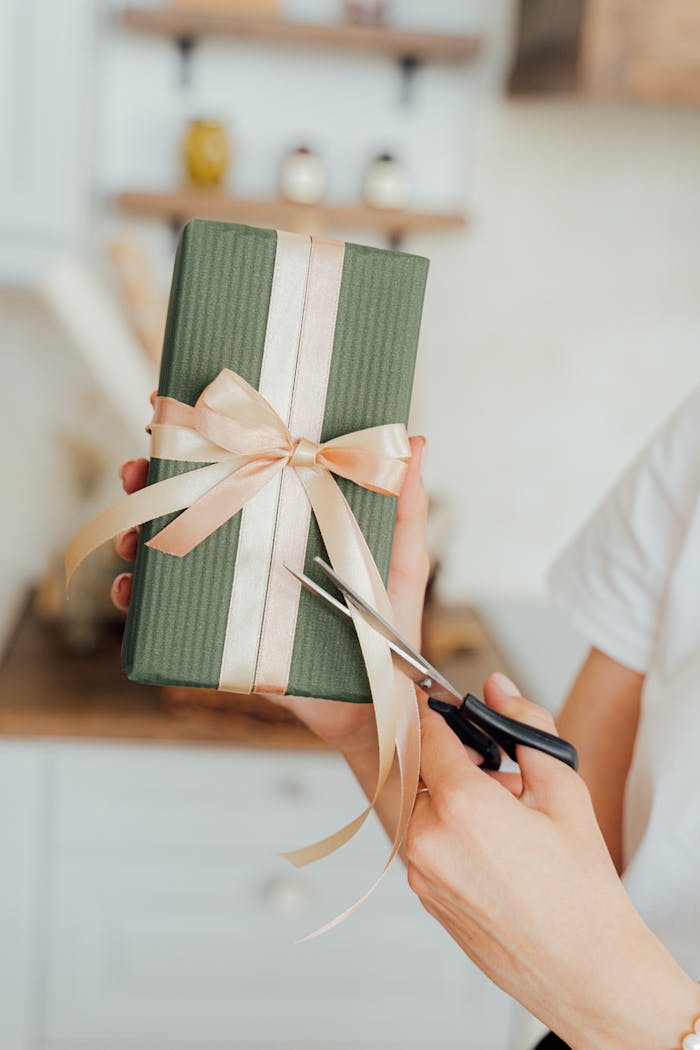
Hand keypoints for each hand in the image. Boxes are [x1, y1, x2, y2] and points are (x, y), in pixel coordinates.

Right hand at [111, 433, 429, 755]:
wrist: (370, 704)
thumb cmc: (390, 629)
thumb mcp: (400, 561)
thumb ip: (406, 506)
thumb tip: (415, 440)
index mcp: (292, 519)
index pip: (244, 466)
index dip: (207, 438)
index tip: (172, 411)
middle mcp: (256, 546)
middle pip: (196, 500)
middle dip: (156, 477)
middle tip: (138, 465)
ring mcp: (234, 587)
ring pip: (171, 549)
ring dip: (137, 532)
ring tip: (130, 534)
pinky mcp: (220, 631)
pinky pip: (167, 612)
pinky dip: (138, 598)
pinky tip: (128, 590)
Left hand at [406, 673, 699, 1049]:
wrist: (585, 971)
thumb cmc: (581, 890)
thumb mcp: (564, 791)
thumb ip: (524, 728)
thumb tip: (499, 689)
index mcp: (461, 806)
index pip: (427, 732)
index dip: (439, 713)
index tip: (446, 704)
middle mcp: (428, 839)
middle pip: (422, 769)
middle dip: (455, 763)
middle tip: (502, 779)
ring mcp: (421, 873)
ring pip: (423, 807)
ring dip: (453, 800)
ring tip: (505, 822)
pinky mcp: (424, 897)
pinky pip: (426, 843)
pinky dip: (451, 833)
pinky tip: (495, 851)